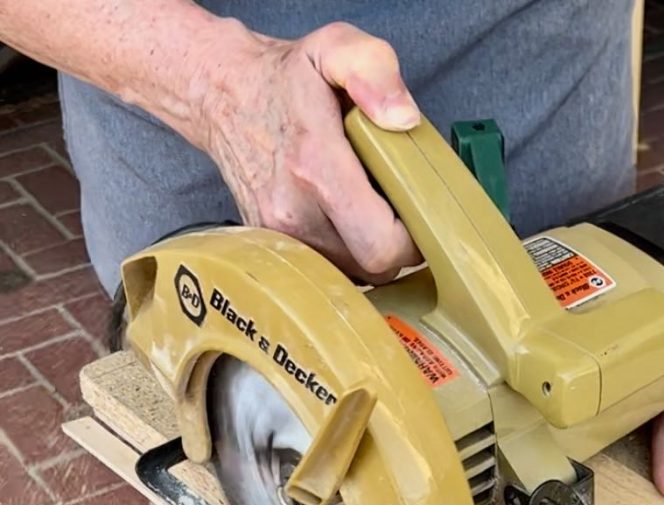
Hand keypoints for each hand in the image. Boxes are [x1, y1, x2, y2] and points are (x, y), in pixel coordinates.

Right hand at [191, 21, 421, 281]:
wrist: (220, 92)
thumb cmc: (286, 76)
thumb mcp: (335, 48)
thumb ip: (375, 72)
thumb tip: (404, 120)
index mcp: (315, 168)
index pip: (382, 244)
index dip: (413, 240)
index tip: (419, 211)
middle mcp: (292, 212)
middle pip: (372, 269)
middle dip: (398, 248)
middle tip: (402, 212)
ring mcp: (276, 233)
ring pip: (351, 274)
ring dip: (371, 251)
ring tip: (373, 211)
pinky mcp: (269, 243)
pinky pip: (325, 268)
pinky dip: (346, 253)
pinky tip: (349, 221)